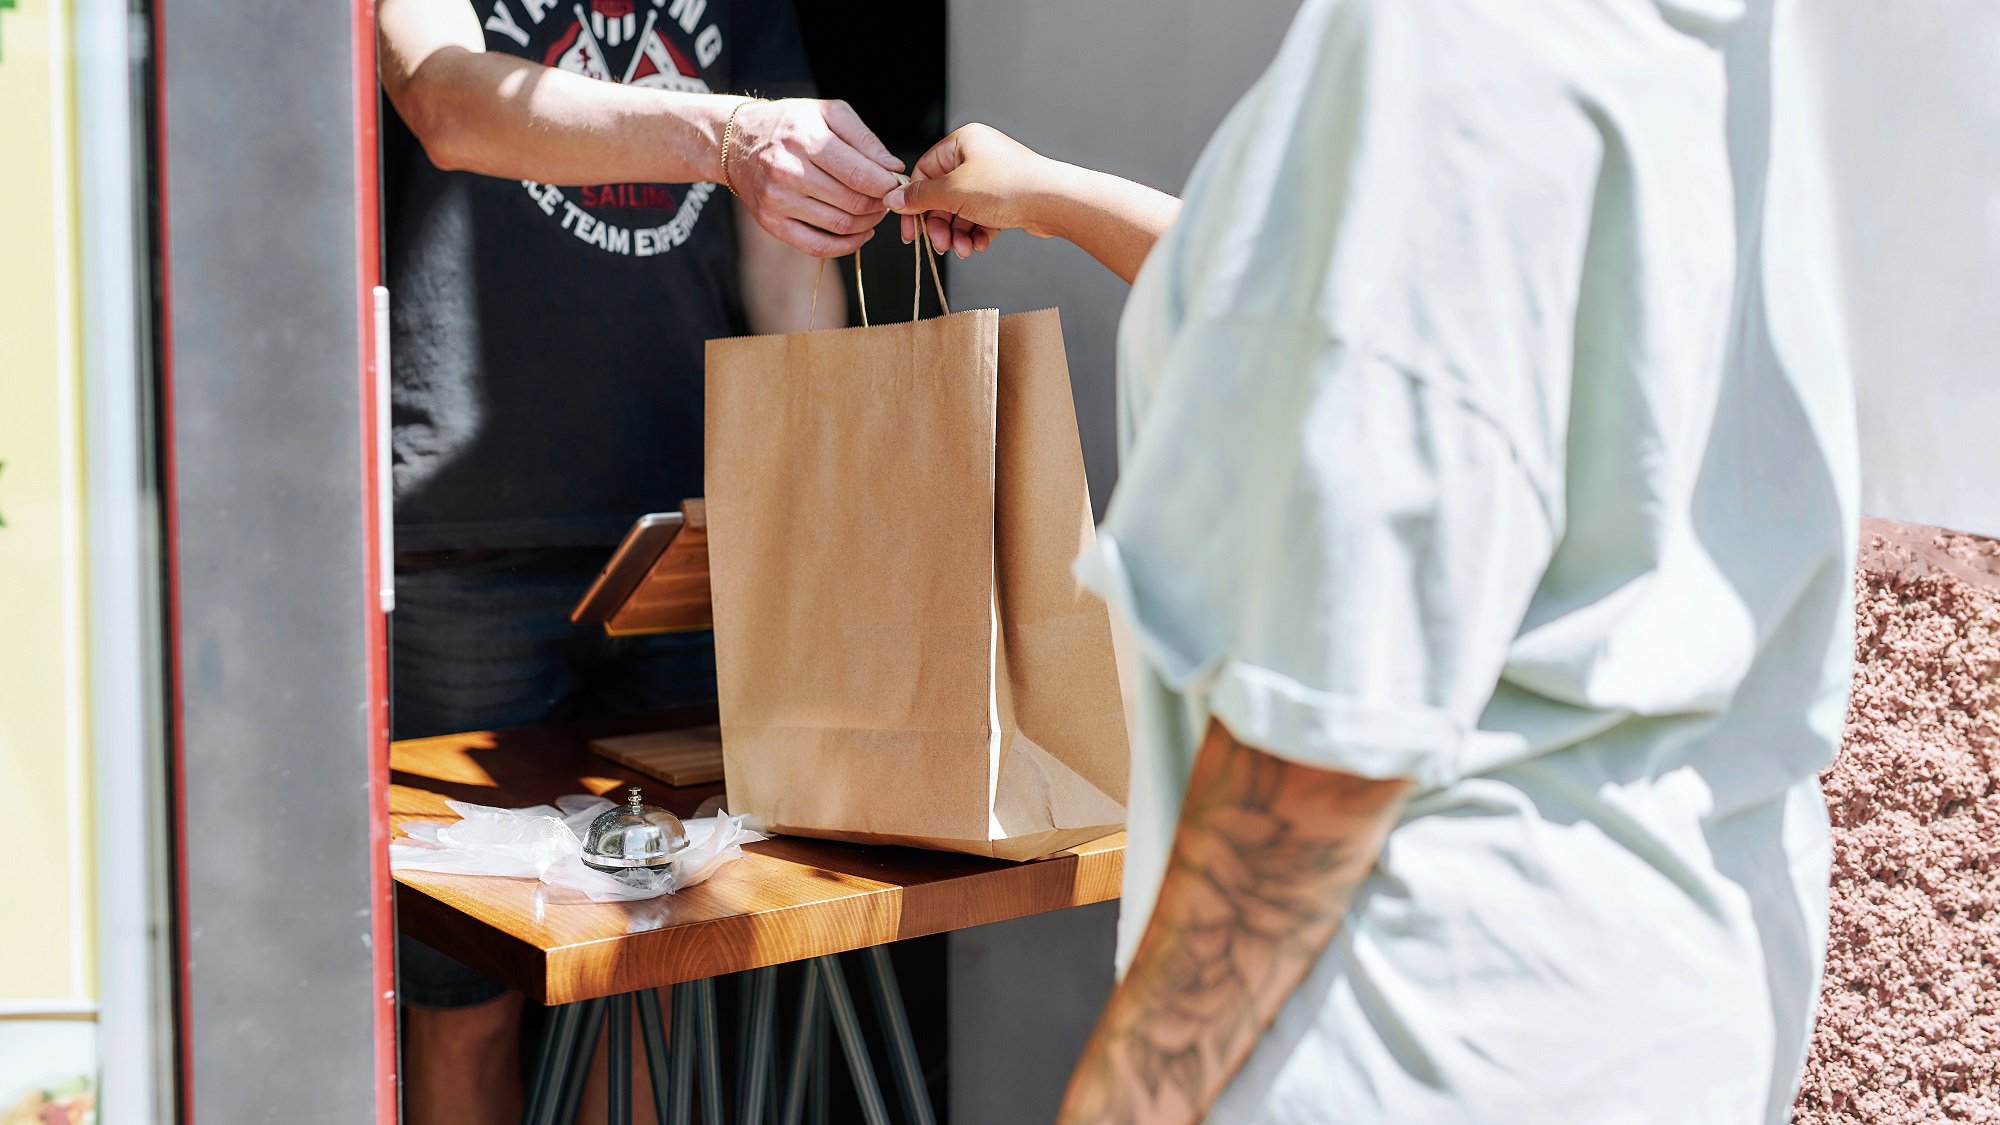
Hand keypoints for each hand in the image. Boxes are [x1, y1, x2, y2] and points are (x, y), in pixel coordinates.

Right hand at [727, 98, 903, 257]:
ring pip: (840, 226)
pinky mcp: (772, 223)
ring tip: (875, 211)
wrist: (738, 142)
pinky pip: (818, 247)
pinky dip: (847, 245)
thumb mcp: (827, 113)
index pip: (860, 175)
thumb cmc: (791, 125)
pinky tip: (861, 233)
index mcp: (806, 140)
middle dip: (880, 204)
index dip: (887, 186)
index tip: (896, 185)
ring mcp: (778, 201)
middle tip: (887, 198)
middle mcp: (789, 172)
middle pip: (853, 203)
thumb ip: (864, 138)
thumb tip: (893, 169)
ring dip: (868, 224)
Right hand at [885, 124, 1067, 257]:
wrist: (1054, 201)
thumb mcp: (953, 192)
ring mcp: (994, 177)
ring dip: (958, 234)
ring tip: (963, 250)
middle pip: (943, 195)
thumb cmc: (1008, 187)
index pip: (924, 171)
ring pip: (963, 210)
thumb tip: (894, 200)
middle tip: (940, 244)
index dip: (914, 201)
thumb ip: (920, 198)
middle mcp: (978, 155)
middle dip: (940, 224)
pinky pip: (982, 217)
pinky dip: (977, 233)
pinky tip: (980, 245)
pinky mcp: (1007, 197)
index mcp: (963, 141)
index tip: (909, 228)